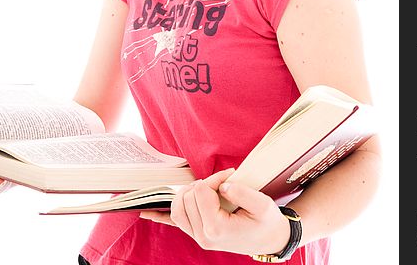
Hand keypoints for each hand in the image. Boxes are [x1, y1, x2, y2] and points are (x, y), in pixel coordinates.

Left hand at [140, 169, 289, 254]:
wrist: (270, 240)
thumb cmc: (267, 221)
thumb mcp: (263, 205)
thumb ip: (243, 192)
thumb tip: (222, 183)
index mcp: (217, 228)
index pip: (200, 191)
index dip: (214, 178)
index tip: (230, 176)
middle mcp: (203, 236)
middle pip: (186, 198)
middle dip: (202, 184)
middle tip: (221, 182)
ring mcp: (199, 237)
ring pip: (177, 209)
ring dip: (188, 193)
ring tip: (205, 189)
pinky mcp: (198, 235)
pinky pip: (174, 224)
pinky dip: (160, 215)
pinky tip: (147, 212)